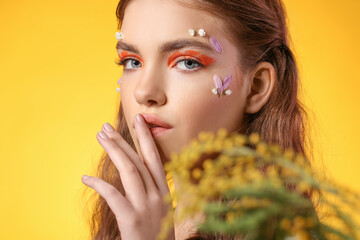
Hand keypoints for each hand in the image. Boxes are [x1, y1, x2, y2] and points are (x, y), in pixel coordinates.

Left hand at [81, 114, 174, 239]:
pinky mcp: (132, 219)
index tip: (139, 120)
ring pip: (129, 171)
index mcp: (165, 193)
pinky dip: (99, 184)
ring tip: (100, 138)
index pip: (155, 159)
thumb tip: (141, 176)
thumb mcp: (161, 212)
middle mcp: (158, 196)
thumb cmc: (157, 238)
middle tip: (106, 127)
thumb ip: (153, 193)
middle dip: (123, 140)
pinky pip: (113, 195)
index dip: (146, 138)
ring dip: (114, 151)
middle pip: (139, 161)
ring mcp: (146, 207)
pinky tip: (85, 178)